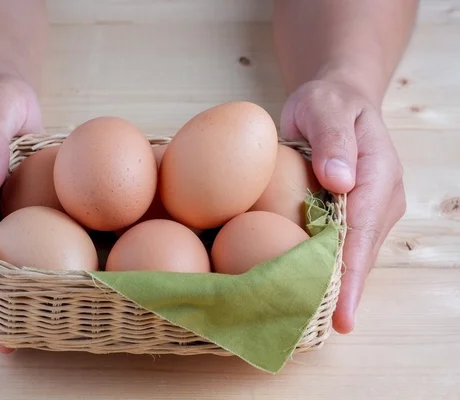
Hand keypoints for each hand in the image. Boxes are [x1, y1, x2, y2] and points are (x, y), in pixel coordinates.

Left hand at [280, 80, 405, 333]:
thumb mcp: (325, 108)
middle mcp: (381, 198)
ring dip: (336, 285)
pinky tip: (309, 288)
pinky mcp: (353, 212)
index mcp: (379, 174)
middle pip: (362, 252)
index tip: (342, 313)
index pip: (364, 231)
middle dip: (344, 291)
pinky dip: (327, 267)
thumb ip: (334, 141)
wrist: (335, 100)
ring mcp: (369, 208)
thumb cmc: (328, 102)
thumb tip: (340, 182)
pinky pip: (341, 244)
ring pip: (353, 253)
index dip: (352, 273)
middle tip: (317, 328)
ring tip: (311, 320)